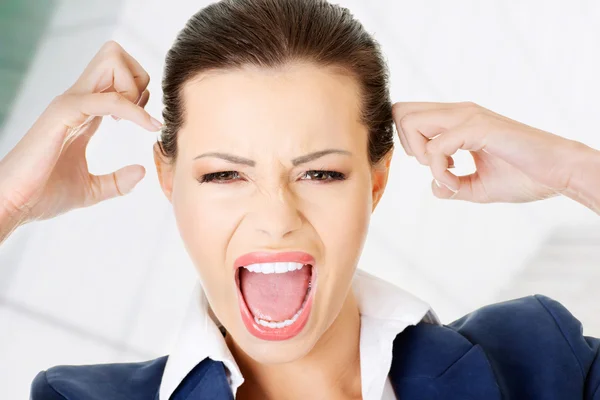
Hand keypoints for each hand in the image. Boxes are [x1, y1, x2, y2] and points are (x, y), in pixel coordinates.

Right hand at [0, 41, 161, 224]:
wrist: (13, 205)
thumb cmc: (43, 194)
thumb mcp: (91, 190)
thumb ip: (117, 182)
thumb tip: (141, 171)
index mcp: (83, 111)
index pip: (116, 74)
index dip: (139, 92)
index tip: (146, 122)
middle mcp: (77, 100)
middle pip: (113, 54)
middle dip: (139, 78)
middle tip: (141, 114)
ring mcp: (69, 103)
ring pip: (112, 60)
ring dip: (135, 88)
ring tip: (139, 121)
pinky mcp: (64, 113)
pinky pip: (109, 98)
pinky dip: (135, 110)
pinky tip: (149, 127)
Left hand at [392, 101, 592, 202]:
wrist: (558, 173)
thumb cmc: (524, 176)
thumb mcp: (477, 186)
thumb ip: (451, 185)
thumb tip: (433, 188)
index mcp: (457, 119)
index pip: (408, 114)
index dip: (409, 143)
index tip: (431, 165)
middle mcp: (459, 111)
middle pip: (401, 111)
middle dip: (406, 145)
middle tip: (432, 166)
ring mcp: (468, 116)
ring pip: (411, 120)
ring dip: (421, 155)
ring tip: (447, 174)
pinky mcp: (478, 128)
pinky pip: (437, 146)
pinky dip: (439, 169)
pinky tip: (456, 180)